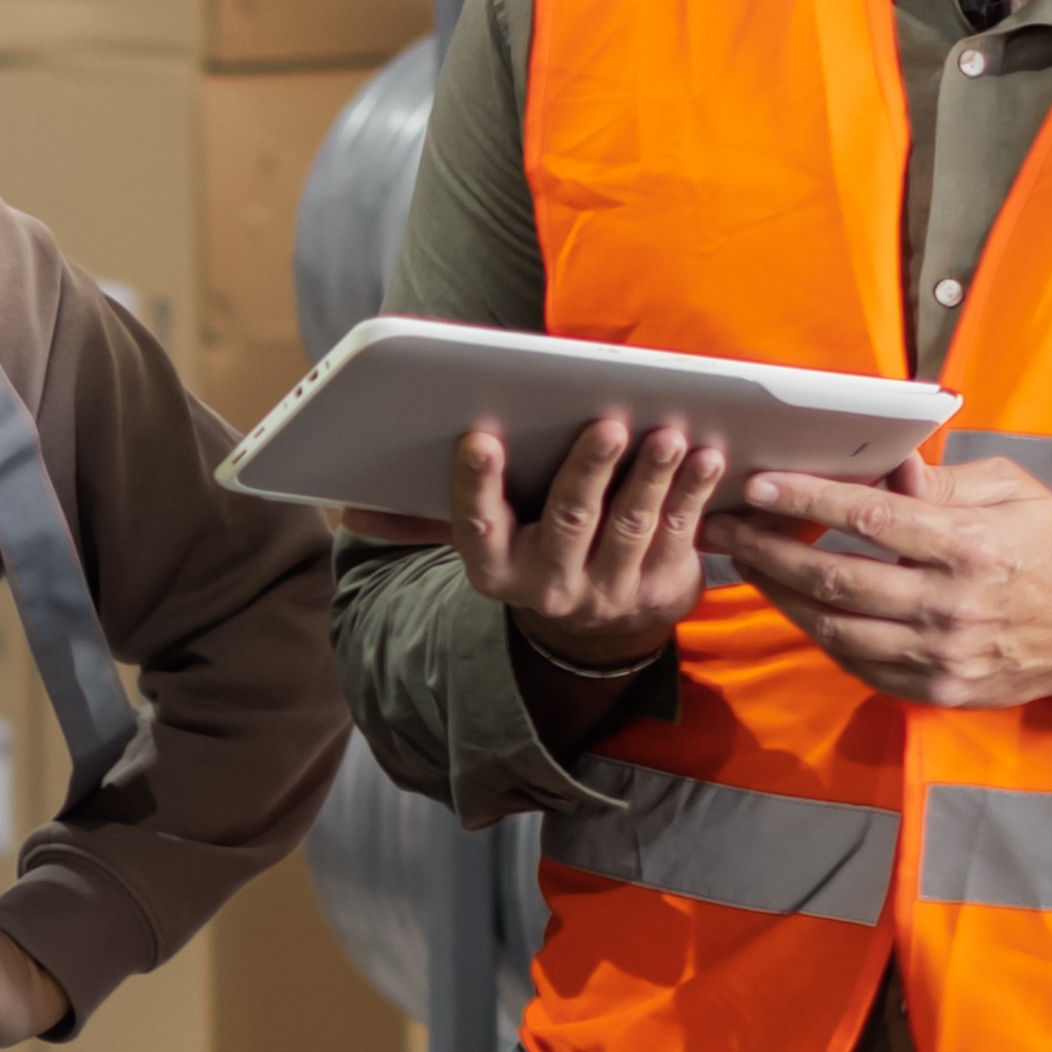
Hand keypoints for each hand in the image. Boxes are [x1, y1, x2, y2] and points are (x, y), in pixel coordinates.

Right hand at [445, 406, 738, 675]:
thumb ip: (423, 519)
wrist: (597, 627)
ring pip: (630, 530)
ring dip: (651, 480)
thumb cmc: (531, 548)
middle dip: (587, 472)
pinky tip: (704, 457)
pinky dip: (693, 494)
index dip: (476, 485)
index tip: (478, 437)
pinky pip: (680, 536)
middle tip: (605, 424)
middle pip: (568, 524)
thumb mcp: (484, 540)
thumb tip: (347, 510)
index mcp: (493, 570)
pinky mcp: (659, 590)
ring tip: (666, 433)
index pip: (477, 526)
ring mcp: (608, 593)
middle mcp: (547, 588)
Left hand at [721, 450, 1051, 713]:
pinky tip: (790, 605)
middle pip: (834, 580)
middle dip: (767, 551)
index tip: (759, 486)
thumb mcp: (1013, 491)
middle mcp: (949, 606)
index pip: (868, 521)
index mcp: (969, 547)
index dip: (806, 501)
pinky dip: (815, 633)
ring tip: (743, 564)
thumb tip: (884, 472)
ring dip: (778, 596)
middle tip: (723, 528)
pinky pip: (856, 663)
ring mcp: (939, 656)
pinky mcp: (933, 690)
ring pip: (833, 629)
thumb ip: (944, 483)